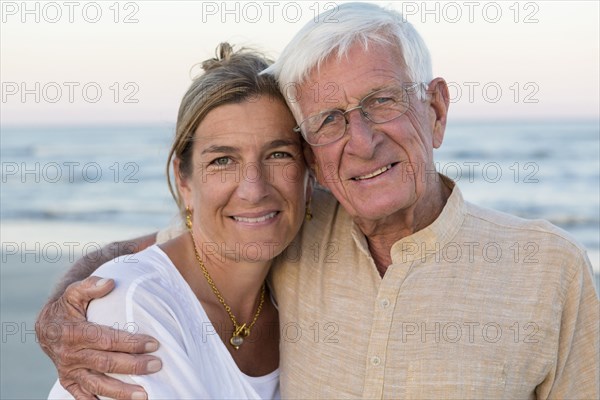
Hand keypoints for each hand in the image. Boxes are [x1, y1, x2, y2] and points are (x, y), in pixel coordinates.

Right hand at [36, 276, 161, 399]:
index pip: (107, 340)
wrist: (46, 327)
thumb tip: (109, 282)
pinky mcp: (68, 381)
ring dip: (121, 392)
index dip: (131, 343)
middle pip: (106, 363)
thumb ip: (90, 286)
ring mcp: (69, 371)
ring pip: (97, 385)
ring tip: (145, 394)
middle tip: (157, 365)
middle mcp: (70, 354)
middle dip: (134, 366)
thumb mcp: (74, 292)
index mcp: (74, 332)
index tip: (154, 343)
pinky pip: (83, 397)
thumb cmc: (67, 307)